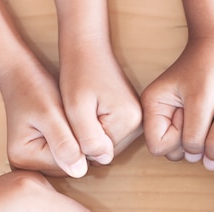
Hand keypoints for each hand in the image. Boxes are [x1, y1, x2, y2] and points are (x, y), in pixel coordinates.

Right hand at [2, 68, 87, 177]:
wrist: (21, 77)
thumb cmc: (35, 90)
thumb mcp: (51, 114)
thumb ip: (65, 143)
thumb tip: (79, 172)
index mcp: (24, 158)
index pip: (69, 166)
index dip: (81, 146)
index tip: (74, 121)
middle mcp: (24, 165)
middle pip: (68, 167)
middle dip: (78, 146)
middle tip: (71, 120)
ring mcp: (30, 161)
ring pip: (69, 163)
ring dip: (76, 145)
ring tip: (67, 121)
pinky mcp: (38, 155)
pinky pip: (65, 156)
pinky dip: (71, 143)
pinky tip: (66, 127)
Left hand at [59, 42, 141, 164]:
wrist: (87, 48)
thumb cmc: (79, 73)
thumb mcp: (77, 108)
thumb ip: (89, 138)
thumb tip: (102, 161)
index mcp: (130, 121)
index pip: (101, 154)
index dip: (81, 143)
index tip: (74, 119)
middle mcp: (140, 122)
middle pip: (107, 151)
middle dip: (88, 140)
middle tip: (76, 115)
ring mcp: (137, 118)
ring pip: (108, 144)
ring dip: (91, 134)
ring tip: (82, 111)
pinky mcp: (131, 115)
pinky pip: (110, 134)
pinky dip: (96, 128)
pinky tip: (88, 111)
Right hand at [141, 37, 213, 161]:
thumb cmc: (211, 65)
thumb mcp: (202, 99)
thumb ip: (194, 132)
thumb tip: (193, 157)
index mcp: (152, 107)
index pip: (158, 147)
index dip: (179, 140)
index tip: (192, 115)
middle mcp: (159, 116)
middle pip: (172, 152)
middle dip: (192, 141)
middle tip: (204, 113)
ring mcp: (175, 119)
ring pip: (187, 150)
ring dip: (204, 139)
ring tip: (212, 113)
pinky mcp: (190, 121)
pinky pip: (199, 142)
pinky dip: (211, 135)